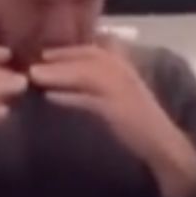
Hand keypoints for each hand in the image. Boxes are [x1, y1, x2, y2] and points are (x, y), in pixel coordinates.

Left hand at [29, 43, 195, 196]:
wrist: (163, 146)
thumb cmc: (139, 123)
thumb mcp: (119, 96)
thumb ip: (98, 85)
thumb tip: (66, 79)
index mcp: (125, 67)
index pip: (93, 50)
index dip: (67, 51)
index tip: (45, 54)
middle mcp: (125, 73)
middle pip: (88, 58)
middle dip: (59, 58)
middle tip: (33, 64)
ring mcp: (124, 90)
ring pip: (86, 75)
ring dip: (59, 74)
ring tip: (35, 77)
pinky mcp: (120, 110)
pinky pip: (89, 100)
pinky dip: (69, 97)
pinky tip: (51, 97)